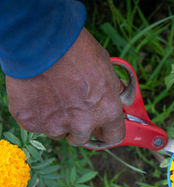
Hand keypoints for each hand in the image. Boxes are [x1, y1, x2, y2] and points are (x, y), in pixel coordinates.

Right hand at [5, 28, 124, 145]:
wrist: (41, 40)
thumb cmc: (77, 50)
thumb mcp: (106, 68)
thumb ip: (113, 90)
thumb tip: (120, 98)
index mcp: (107, 111)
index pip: (113, 137)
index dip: (107, 132)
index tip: (102, 129)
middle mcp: (83, 124)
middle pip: (82, 138)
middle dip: (79, 127)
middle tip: (71, 107)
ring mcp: (55, 125)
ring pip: (58, 132)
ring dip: (57, 121)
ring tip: (52, 96)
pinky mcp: (31, 122)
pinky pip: (36, 125)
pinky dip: (37, 114)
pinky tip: (37, 94)